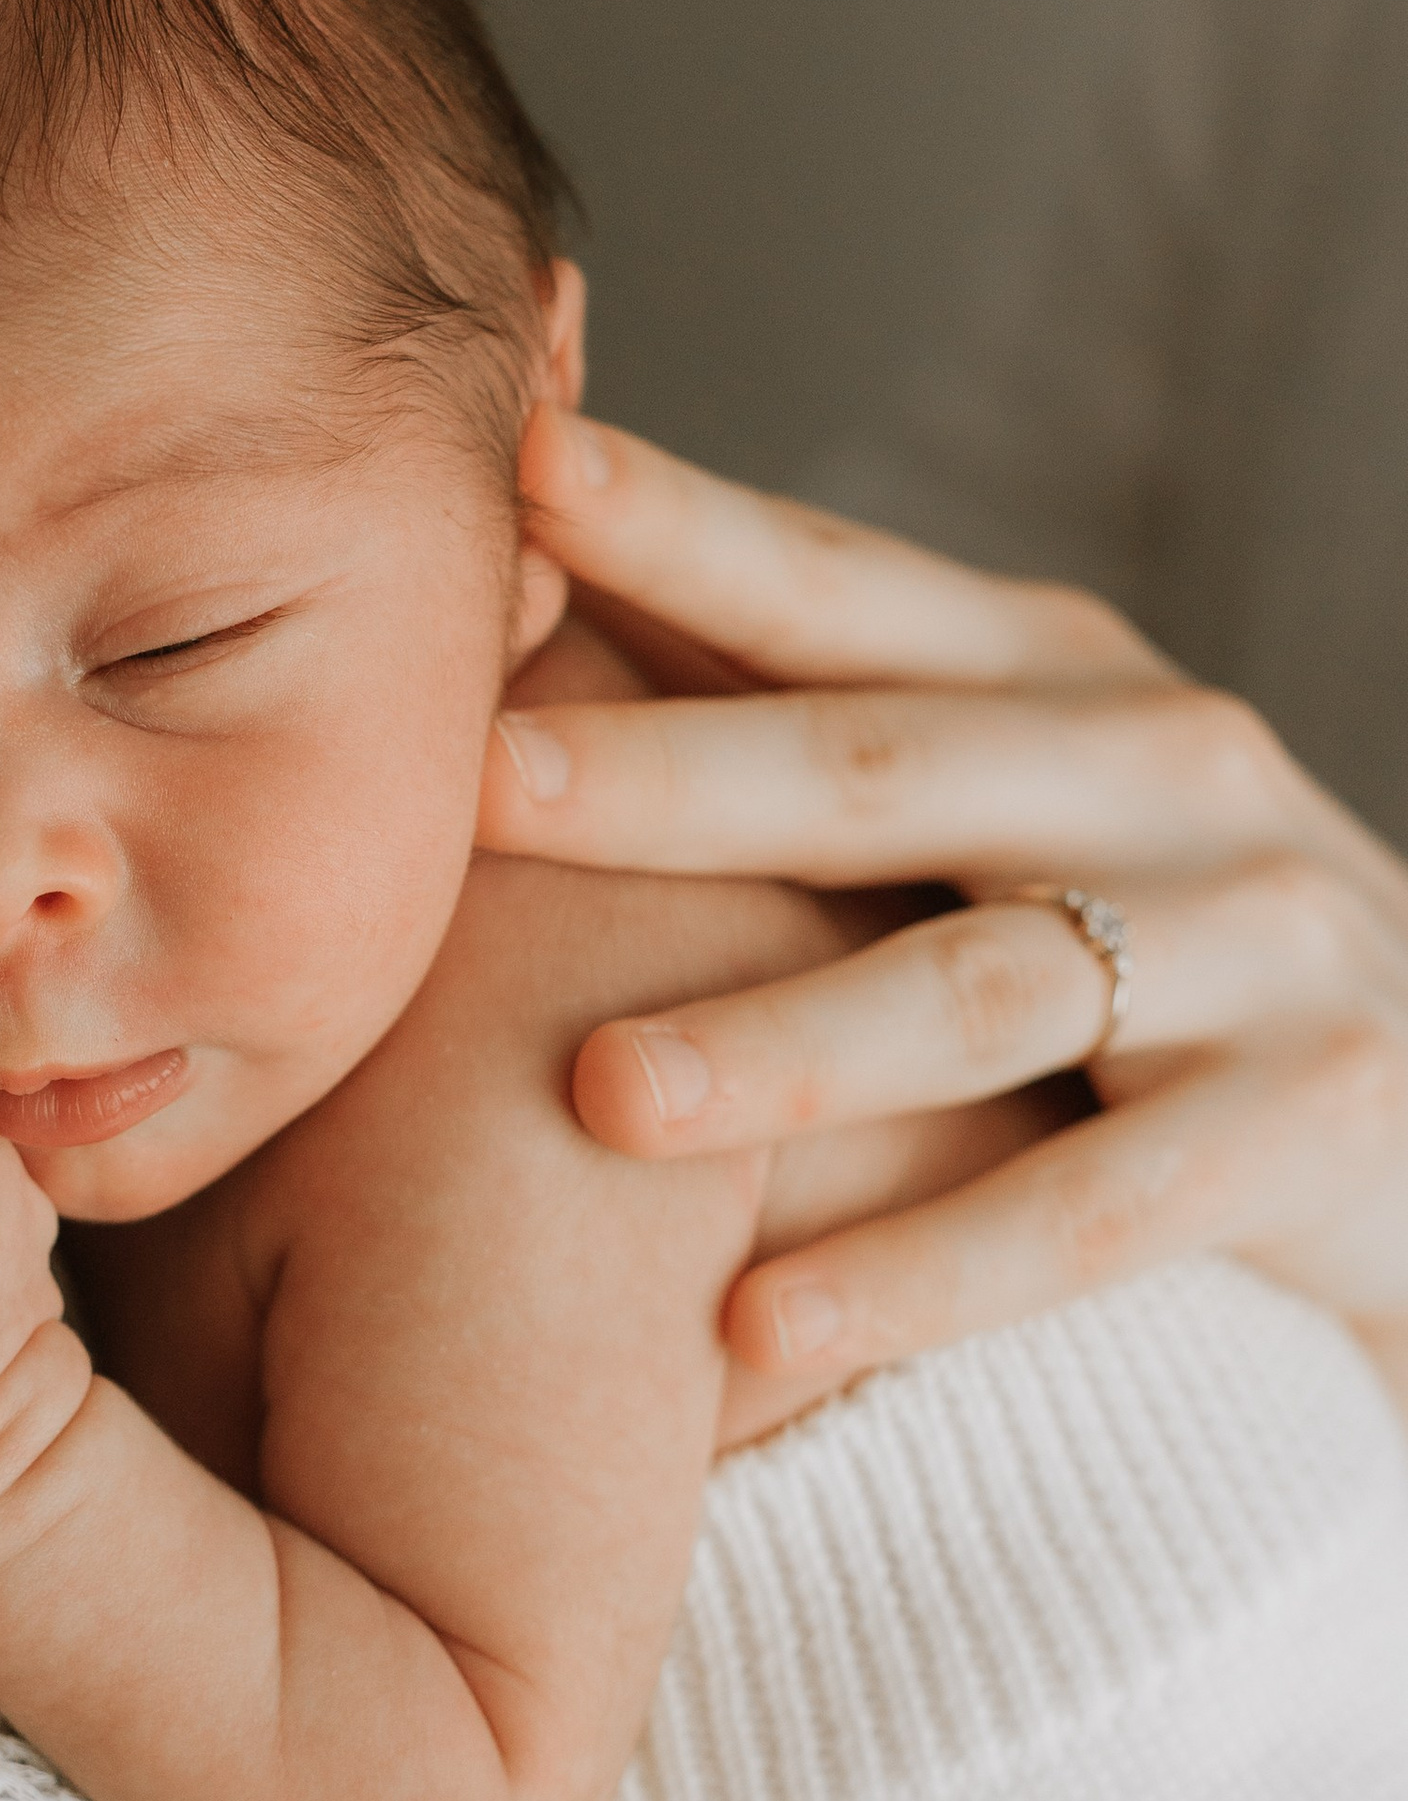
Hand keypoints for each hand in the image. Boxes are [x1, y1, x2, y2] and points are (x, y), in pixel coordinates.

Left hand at [480, 414, 1407, 1395]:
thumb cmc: (1143, 934)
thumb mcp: (1003, 795)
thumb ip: (803, 708)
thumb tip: (522, 576)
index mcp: (1054, 670)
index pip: (837, 587)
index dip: (681, 524)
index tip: (519, 466)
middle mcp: (1164, 770)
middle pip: (880, 771)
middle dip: (671, 776)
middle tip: (479, 787)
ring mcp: (1260, 942)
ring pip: (980, 993)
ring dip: (783, 1046)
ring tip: (599, 1098)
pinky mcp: (1320, 1125)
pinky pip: (1089, 1214)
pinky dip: (920, 1274)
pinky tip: (755, 1334)